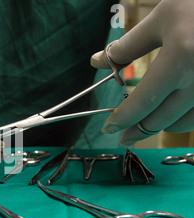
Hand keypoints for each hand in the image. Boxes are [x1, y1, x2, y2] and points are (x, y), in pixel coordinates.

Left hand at [91, 0, 193, 145]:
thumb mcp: (162, 18)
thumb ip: (128, 46)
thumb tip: (97, 61)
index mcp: (181, 58)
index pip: (143, 101)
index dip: (122, 118)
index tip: (108, 128)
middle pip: (161, 119)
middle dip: (137, 131)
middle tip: (124, 137)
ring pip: (182, 123)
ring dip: (159, 127)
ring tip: (145, 125)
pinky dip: (181, 120)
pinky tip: (170, 114)